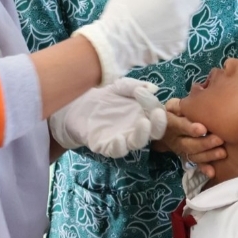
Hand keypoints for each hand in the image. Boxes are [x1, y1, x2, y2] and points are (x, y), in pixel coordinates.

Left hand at [48, 78, 166, 158]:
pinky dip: (119, 147)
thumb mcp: (119, 86)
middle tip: (157, 113)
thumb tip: (153, 89)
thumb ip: (134, 86)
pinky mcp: (105, 145)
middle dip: (159, 124)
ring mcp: (121, 138)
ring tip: (143, 123)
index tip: (144, 92)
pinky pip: (115, 151)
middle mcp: (135, 129)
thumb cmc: (104, 98)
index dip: (155, 105)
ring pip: (136, 143)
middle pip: (153, 132)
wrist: (79, 106)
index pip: (156, 113)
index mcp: (143, 114)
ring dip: (142, 135)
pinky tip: (119, 139)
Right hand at [75, 0, 202, 84]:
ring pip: (184, 20)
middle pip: (193, 2)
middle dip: (181, 0)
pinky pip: (177, 36)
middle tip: (161, 4)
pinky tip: (152, 36)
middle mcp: (184, 14)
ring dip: (174, 18)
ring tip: (152, 23)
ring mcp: (182, 33)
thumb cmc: (122, 10)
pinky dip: (169, 34)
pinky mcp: (177, 48)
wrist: (114, 44)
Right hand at [157, 98, 226, 177]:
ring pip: (193, 155)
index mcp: (170, 123)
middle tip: (219, 140)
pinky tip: (212, 172)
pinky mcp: (187, 157)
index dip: (189, 128)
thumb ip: (183, 104)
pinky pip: (195, 164)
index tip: (203, 129)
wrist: (163, 127)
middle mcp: (174, 139)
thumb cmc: (175, 112)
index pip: (178, 125)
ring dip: (207, 155)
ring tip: (222, 153)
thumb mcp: (174, 105)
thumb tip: (196, 92)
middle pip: (188, 143)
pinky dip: (203, 169)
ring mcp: (181, 150)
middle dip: (204, 143)